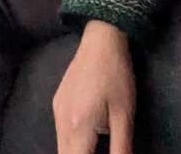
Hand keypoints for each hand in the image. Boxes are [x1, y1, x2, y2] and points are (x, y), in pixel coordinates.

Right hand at [53, 20, 135, 153]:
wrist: (101, 39)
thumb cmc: (117, 76)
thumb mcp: (124, 114)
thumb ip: (120, 148)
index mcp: (79, 128)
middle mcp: (61, 122)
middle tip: (98, 150)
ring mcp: (56, 111)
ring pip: (60, 147)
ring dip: (75, 153)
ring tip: (94, 148)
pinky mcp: (57, 102)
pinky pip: (60, 134)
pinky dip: (71, 144)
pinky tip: (87, 139)